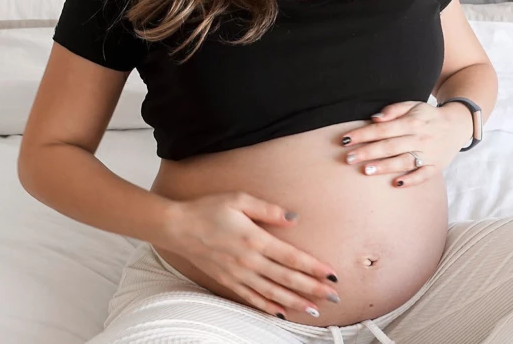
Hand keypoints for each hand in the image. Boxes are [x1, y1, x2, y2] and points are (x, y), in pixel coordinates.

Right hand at [161, 192, 339, 319]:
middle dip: (313, 288)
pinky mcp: (228, 281)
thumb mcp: (239, 199)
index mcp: (255, 240)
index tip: (332, 274)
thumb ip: (268, 210)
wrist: (178, 227)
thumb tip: (293, 218)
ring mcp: (238, 275)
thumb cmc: (209, 209)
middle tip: (334, 296)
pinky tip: (282, 313)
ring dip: (296, 302)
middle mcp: (249, 262)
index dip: (314, 267)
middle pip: (287, 279)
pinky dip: (269, 307)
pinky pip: (252, 299)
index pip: (291, 257)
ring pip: (273, 293)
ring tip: (315, 309)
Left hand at [340, 101, 472, 187]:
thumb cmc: (428, 116)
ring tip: (366, 170)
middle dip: (368, 152)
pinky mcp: (436, 167)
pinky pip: (423, 175)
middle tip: (349, 158)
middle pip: (390, 146)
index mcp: (412, 122)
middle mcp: (420, 139)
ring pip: (404, 162)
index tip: (346, 140)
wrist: (458, 125)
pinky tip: (396, 184)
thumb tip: (375, 119)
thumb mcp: (413, 105)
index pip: (383, 129)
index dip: (363, 134)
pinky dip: (411, 180)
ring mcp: (429, 154)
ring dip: (385, 167)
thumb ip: (393, 110)